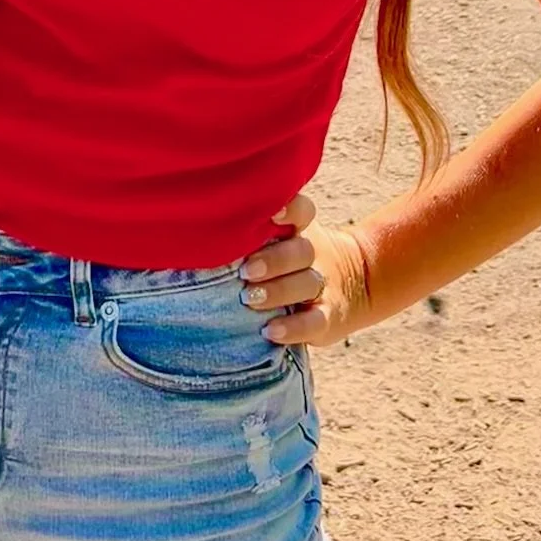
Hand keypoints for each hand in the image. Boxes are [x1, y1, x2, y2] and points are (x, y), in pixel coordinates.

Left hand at [237, 191, 371, 347]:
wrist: (351, 284)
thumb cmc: (288, 256)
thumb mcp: (279, 236)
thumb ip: (247, 229)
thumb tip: (189, 220)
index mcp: (299, 229)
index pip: (303, 211)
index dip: (290, 208)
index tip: (271, 212)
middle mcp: (312, 254)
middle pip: (302, 249)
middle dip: (274, 259)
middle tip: (245, 270)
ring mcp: (322, 284)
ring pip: (307, 283)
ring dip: (278, 291)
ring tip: (250, 299)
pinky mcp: (327, 316)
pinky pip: (315, 322)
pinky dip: (294, 328)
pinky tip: (271, 332)